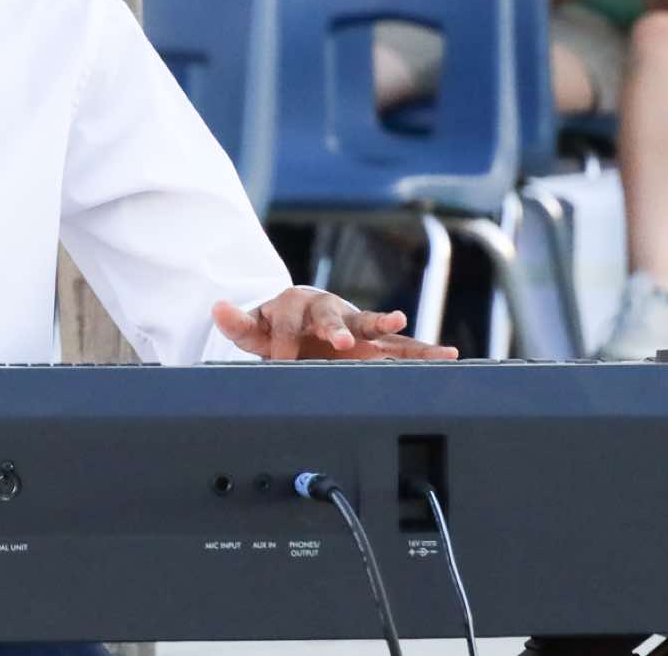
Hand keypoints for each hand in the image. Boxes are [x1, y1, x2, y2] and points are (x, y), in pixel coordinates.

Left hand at [213, 288, 457, 360]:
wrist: (300, 319)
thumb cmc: (276, 324)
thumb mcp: (252, 328)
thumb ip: (238, 323)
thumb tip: (217, 307)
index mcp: (296, 305)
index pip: (288, 322)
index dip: (282, 343)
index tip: (279, 362)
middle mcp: (329, 309)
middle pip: (334, 315)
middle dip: (336, 327)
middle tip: (339, 340)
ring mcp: (353, 324)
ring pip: (375, 327)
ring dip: (390, 330)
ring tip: (409, 332)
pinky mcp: (372, 340)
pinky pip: (399, 346)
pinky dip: (423, 351)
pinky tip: (450, 356)